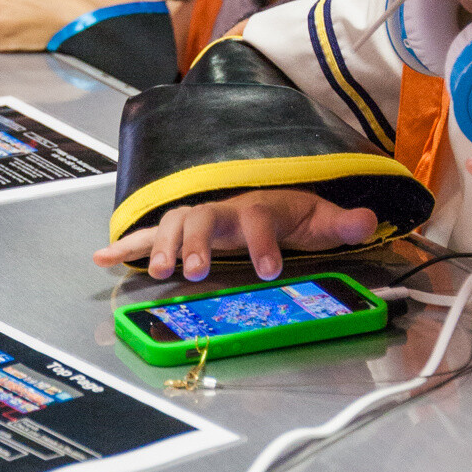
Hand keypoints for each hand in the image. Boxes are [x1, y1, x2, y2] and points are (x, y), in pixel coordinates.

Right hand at [93, 189, 378, 279]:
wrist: (267, 200)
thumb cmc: (292, 214)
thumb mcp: (321, 219)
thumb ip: (344, 222)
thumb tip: (370, 220)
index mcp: (260, 207)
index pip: (260, 219)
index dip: (264, 243)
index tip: (270, 269)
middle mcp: (224, 210)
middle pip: (205, 218)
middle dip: (198, 243)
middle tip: (196, 270)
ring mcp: (198, 220)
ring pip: (174, 225)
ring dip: (161, 246)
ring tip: (155, 271)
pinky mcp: (180, 233)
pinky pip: (149, 235)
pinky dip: (124, 245)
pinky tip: (101, 257)